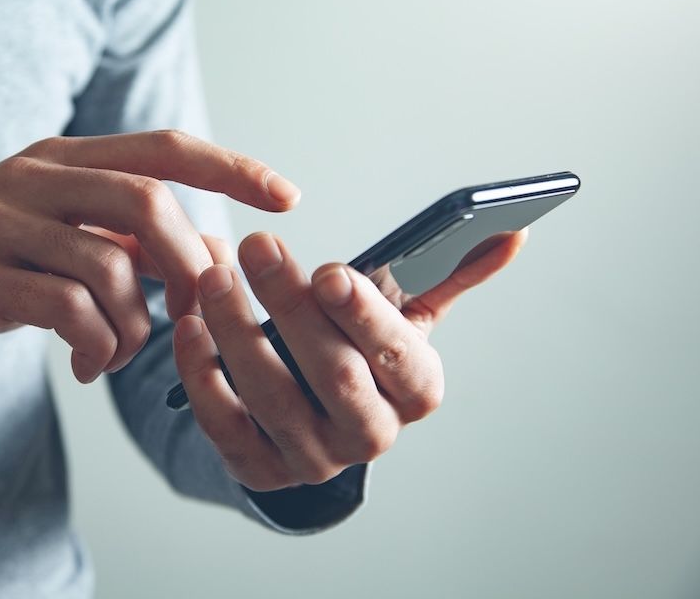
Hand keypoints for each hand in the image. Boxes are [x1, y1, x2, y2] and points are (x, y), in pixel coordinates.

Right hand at [0, 130, 299, 382]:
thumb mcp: (51, 234)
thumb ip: (121, 235)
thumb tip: (214, 251)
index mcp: (59, 158)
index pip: (162, 147)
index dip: (231, 166)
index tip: (287, 197)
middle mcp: (32, 177)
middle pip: (146, 201)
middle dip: (187, 264)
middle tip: (193, 315)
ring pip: (109, 261)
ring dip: (136, 323)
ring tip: (118, 354)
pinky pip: (66, 308)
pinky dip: (95, 345)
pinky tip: (85, 364)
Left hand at [172, 228, 526, 490]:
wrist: (311, 417)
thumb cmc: (358, 349)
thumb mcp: (404, 315)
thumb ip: (449, 273)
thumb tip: (511, 231)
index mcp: (415, 391)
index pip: (401, 361)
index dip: (366, 317)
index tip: (331, 270)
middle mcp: (369, 433)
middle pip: (334, 375)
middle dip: (292, 308)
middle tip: (256, 246)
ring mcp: (312, 457)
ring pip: (272, 397)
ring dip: (237, 332)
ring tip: (213, 275)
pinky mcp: (259, 468)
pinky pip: (225, 426)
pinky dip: (202, 376)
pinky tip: (188, 327)